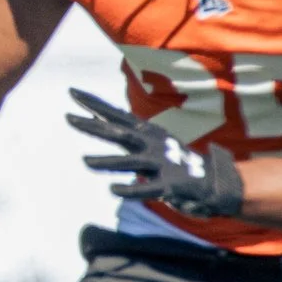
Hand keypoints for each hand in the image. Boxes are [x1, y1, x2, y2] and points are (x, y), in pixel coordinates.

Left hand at [65, 88, 243, 219]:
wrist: (215, 181)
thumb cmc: (176, 162)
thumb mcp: (150, 141)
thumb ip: (127, 133)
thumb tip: (101, 120)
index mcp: (147, 133)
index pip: (115, 115)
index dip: (94, 104)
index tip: (71, 92)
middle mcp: (152, 144)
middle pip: (118, 133)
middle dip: (93, 126)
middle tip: (67, 118)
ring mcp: (162, 164)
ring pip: (130, 161)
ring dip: (107, 161)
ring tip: (84, 162)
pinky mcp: (171, 185)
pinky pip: (147, 188)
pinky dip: (130, 189)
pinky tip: (113, 190)